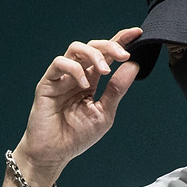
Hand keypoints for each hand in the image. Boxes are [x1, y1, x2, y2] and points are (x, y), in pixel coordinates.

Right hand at [13, 27, 143, 183]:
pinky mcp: (48, 82)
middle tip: (124, 55)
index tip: (138, 33)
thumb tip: (133, 66)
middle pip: (93, 47)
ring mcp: (62, 77)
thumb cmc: (77, 136)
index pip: (106, 55)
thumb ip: (117, 90)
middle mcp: (77, 75)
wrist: (55, 153)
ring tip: (105, 70)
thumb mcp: (104, 113)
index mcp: (91, 81)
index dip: (120, 41)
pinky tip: (85, 84)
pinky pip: (60, 64)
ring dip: (94, 55)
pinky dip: (75, 70)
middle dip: (110, 46)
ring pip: (76, 49)